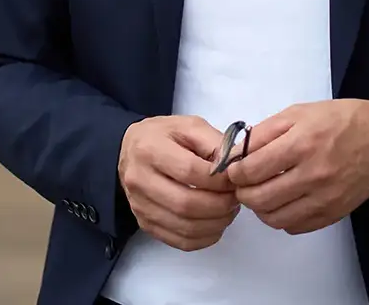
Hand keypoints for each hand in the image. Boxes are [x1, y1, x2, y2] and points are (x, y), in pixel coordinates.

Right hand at [118, 115, 240, 250]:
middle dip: (220, 205)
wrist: (132, 150)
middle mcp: (139, 179)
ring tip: (228, 209)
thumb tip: (236, 168)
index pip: (190, 171)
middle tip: (235, 197)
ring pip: (185, 227)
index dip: (219, 180)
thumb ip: (216, 143)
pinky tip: (214, 223)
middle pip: (186, 204)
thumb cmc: (165, 136)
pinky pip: (181, 242)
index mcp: (150, 149)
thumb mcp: (190, 126)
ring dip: (216, 223)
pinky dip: (205, 238)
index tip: (235, 179)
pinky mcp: (145, 224)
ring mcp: (140, 206)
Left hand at [224, 99, 368, 234]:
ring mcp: (325, 198)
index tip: (233, 169)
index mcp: (302, 143)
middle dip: (243, 192)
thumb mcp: (299, 112)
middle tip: (242, 184)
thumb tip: (237, 152)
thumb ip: (265, 132)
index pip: (252, 169)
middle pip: (260, 198)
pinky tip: (282, 202)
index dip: (235, 172)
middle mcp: (313, 174)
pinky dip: (282, 219)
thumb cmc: (340, 120)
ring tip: (260, 194)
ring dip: (260, 209)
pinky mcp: (334, 213)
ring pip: (275, 218)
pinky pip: (295, 227)